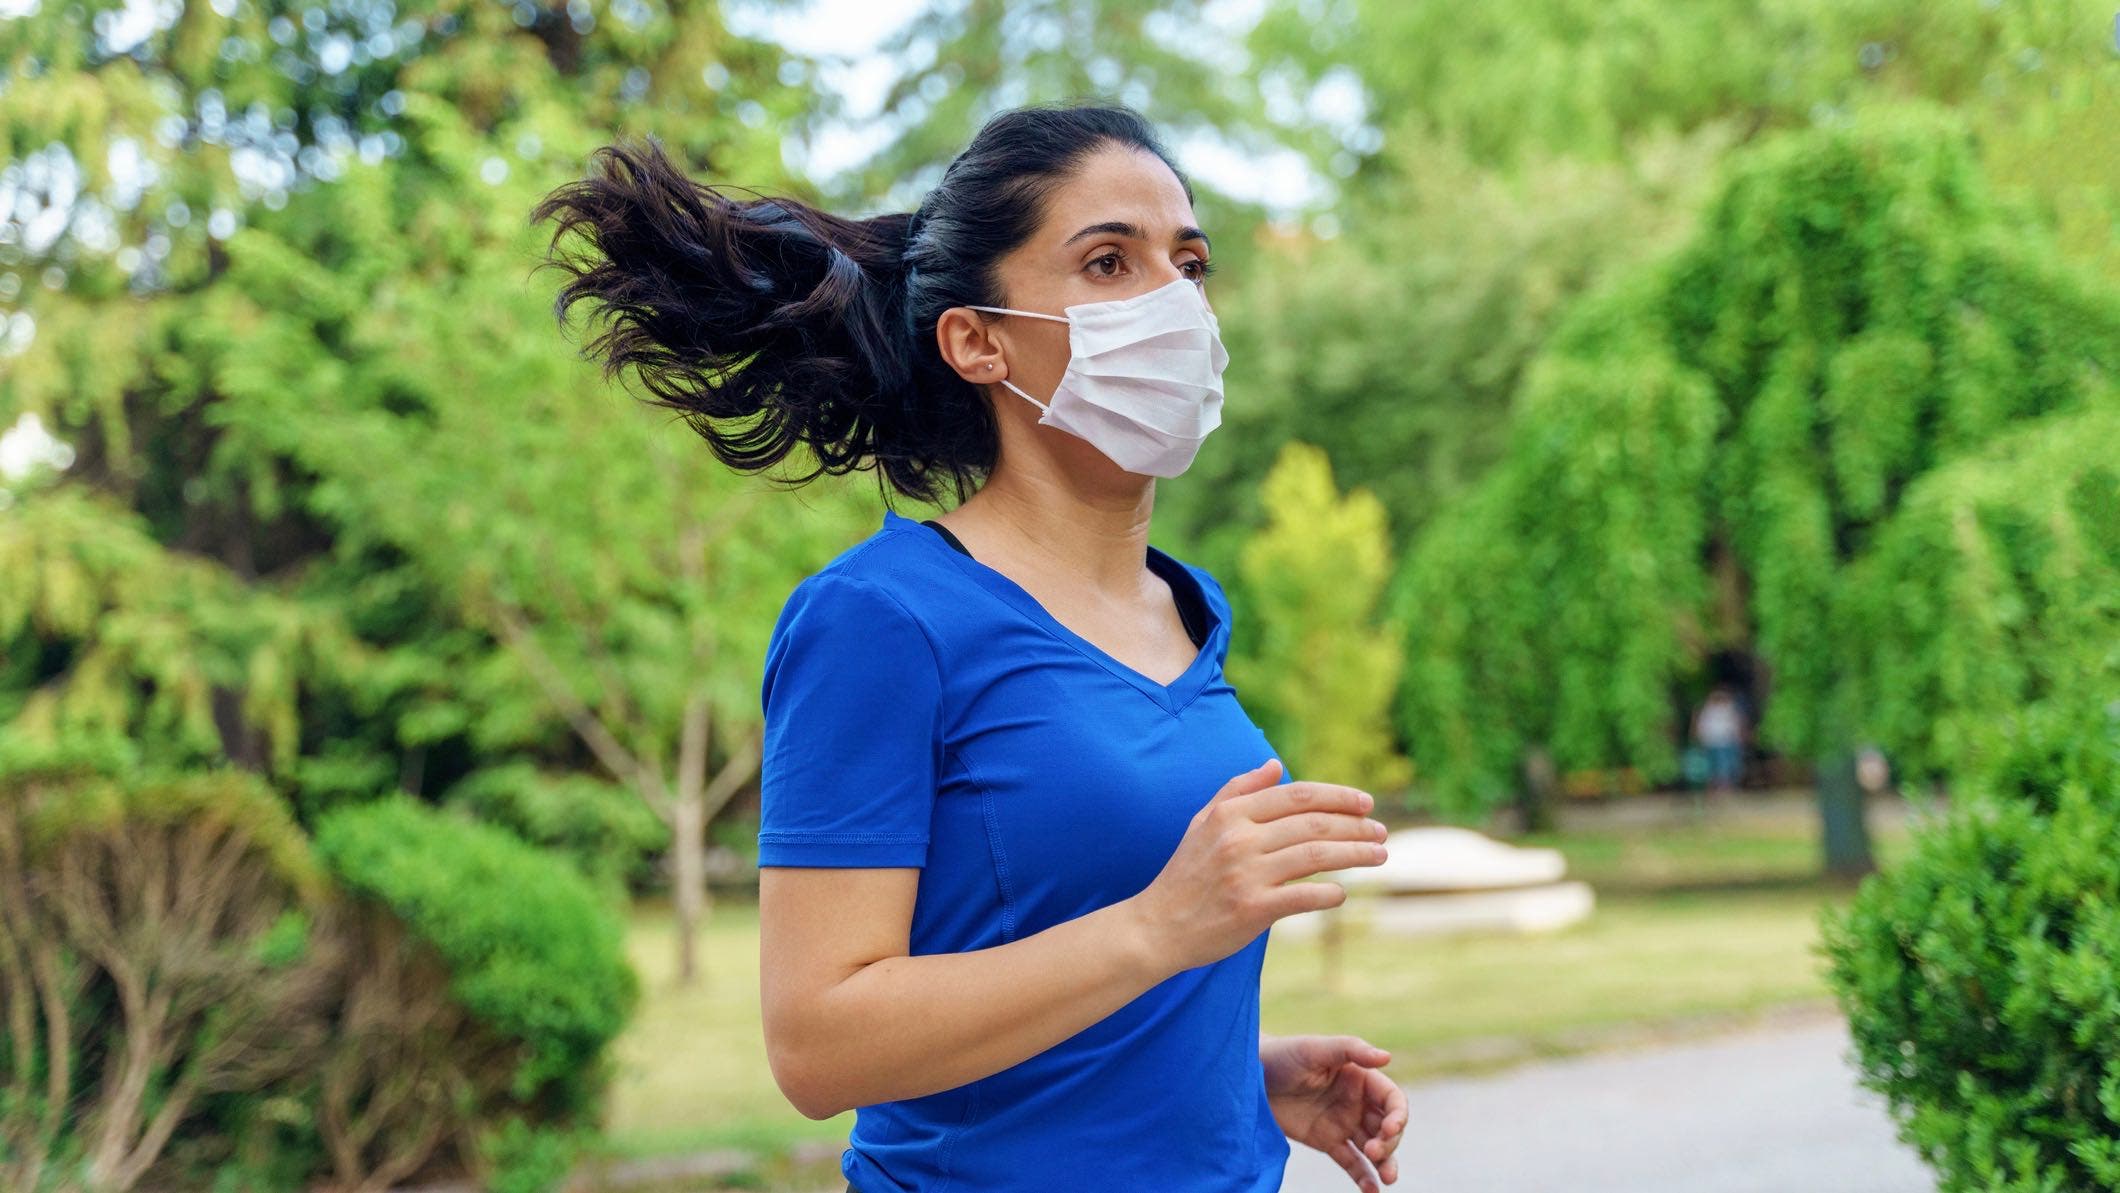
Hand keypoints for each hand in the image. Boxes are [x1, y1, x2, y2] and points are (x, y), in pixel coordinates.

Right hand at [1129, 759, 1385, 971]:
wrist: (1157, 926)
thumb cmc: (1186, 873)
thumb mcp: (1203, 822)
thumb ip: (1238, 789)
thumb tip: (1275, 764)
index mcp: (1231, 813)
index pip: (1297, 795)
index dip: (1338, 797)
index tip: (1366, 803)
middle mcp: (1239, 839)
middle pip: (1314, 824)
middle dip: (1356, 826)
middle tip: (1382, 832)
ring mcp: (1246, 874)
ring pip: (1316, 856)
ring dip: (1356, 854)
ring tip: (1380, 855)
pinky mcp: (1252, 910)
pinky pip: (1304, 897)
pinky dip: (1329, 894)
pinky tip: (1342, 893)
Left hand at [1261, 1033, 1405, 1190]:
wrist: (1250, 1077)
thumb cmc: (1284, 1055)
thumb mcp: (1316, 1049)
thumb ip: (1351, 1050)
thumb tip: (1387, 1057)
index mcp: (1361, 1078)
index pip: (1392, 1100)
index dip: (1397, 1116)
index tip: (1389, 1129)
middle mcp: (1357, 1102)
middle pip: (1387, 1127)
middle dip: (1389, 1142)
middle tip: (1374, 1151)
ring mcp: (1343, 1124)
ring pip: (1374, 1148)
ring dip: (1385, 1163)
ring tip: (1388, 1179)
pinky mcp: (1327, 1141)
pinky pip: (1351, 1162)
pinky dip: (1364, 1177)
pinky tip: (1372, 1191)